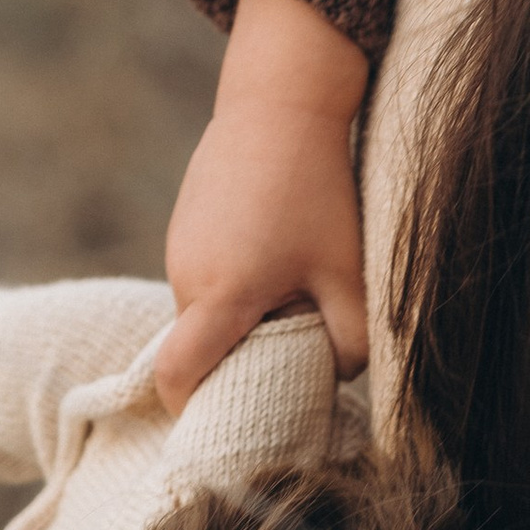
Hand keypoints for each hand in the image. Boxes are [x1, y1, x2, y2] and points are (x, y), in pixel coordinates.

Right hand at [157, 0, 371, 414]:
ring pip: (207, 311)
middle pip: (201, 348)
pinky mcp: (189, 221)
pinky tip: (282, 253)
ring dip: (244, 318)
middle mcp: (185, 275)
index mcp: (218, 296)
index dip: (193, 409)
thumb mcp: (347, 272)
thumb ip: (350, 340)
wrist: (282, 101)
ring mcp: (180, 245)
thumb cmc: (319, 189)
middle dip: (238, 363)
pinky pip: (209, 276)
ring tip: (296, 293)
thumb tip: (340, 378)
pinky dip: (238, 283)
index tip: (222, 428)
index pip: (179, 376)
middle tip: (291, 361)